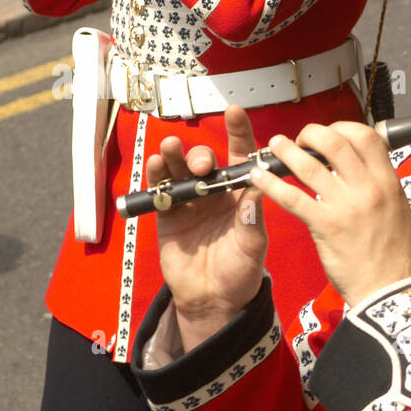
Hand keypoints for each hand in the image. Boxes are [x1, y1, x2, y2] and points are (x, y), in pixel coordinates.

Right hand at [145, 105, 268, 351]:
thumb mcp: (253, 246)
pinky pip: (160, 190)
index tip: (234, 110)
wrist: (213, 300)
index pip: (241, 157)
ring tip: (172, 150)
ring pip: (179, 170)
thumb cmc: (241, 271)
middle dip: (201, 156)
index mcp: (240, 195)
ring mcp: (189, 202)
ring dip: (175, 156)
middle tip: (202, 165)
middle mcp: (214, 193)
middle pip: (205, 162)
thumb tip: (254, 188)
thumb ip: (252, 219)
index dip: (239, 132)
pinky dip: (156, 175)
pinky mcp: (167, 215)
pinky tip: (156, 165)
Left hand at [248, 123, 410, 308]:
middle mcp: (369, 188)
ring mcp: (347, 205)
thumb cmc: (394, 256)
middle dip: (311, 134)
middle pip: (335, 141)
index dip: (342, 128)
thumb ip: (380, 187)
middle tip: (299, 140)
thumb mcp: (398, 210)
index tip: (328, 135)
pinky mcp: (326, 226)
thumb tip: (361, 169)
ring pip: (310, 165)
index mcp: (388, 182)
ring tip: (273, 147)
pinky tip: (258, 179)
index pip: (365, 136)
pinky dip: (271, 184)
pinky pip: (293, 198)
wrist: (390, 291)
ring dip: (286, 151)